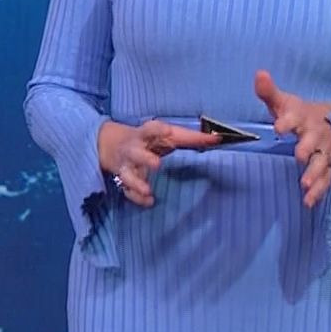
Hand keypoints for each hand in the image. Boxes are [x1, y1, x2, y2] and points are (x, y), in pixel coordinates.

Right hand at [98, 119, 221, 205]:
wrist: (113, 146)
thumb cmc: (150, 140)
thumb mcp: (167, 135)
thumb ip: (190, 138)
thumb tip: (217, 139)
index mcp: (145, 135)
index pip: (150, 129)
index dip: (158, 130)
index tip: (167, 130)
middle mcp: (133, 150)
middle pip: (136, 153)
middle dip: (145, 159)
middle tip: (156, 164)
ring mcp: (127, 166)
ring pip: (128, 174)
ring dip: (137, 182)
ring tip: (148, 191)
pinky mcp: (124, 180)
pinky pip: (128, 190)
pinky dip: (137, 197)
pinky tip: (149, 201)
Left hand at [254, 70, 330, 206]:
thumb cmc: (300, 113)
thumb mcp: (285, 102)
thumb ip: (269, 91)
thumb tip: (259, 73)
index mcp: (303, 117)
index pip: (295, 117)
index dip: (287, 121)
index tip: (278, 127)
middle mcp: (317, 135)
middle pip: (313, 142)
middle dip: (307, 149)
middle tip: (299, 156)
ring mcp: (325, 151)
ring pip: (322, 163)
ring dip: (315, 174)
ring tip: (305, 184)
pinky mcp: (329, 165)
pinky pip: (326, 179)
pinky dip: (319, 190)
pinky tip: (308, 201)